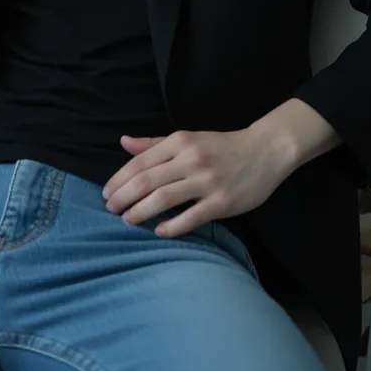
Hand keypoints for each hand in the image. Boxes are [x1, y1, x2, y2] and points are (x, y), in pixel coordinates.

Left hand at [101, 127, 292, 237]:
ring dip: (141, 211)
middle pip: (147, 180)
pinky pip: (191, 217)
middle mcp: (190, 159)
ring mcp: (206, 181)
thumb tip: (124, 142)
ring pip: (164, 198)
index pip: (140, 162)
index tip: (106, 192)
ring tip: (127, 220)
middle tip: (109, 209)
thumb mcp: (188, 138)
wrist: (264, 151)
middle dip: (124, 196)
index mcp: (180, 142)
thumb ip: (155, 143)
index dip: (120, 179)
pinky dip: (172, 226)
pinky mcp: (222, 202)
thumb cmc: (221, 146)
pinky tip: (159, 232)